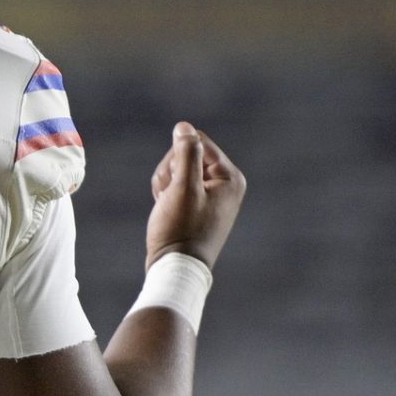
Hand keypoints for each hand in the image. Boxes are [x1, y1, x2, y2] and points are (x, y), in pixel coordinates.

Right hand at [144, 122, 245, 270]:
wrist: (175, 268)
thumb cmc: (180, 229)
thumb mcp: (183, 187)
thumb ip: (186, 153)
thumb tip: (184, 127)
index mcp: (230, 177)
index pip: (197, 142)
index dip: (177, 158)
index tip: (177, 185)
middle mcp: (225, 184)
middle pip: (186, 154)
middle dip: (170, 172)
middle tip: (168, 198)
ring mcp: (211, 195)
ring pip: (177, 169)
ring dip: (165, 184)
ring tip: (166, 207)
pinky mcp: (198, 204)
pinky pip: (177, 185)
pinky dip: (166, 194)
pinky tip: (166, 210)